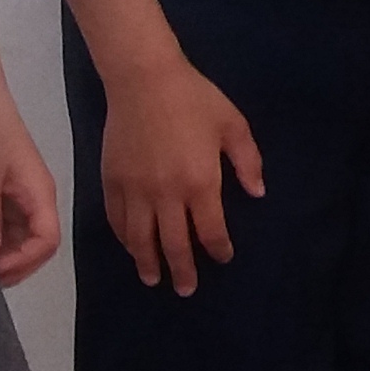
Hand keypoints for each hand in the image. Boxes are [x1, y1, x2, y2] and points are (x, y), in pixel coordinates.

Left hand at [0, 78, 63, 287]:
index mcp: (39, 193)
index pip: (48, 240)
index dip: (25, 261)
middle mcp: (35, 197)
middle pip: (37, 243)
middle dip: (15, 264)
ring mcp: (19, 193)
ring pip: (21, 235)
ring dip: (3, 254)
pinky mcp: (2, 187)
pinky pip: (5, 222)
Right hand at [96, 52, 258, 294]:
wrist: (144, 80)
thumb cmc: (194, 99)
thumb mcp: (233, 125)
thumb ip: (247, 162)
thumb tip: (257, 194)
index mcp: (200, 183)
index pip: (211, 231)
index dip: (218, 249)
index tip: (222, 259)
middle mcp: (166, 194)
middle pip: (174, 244)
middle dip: (183, 270)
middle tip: (186, 290)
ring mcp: (135, 190)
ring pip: (141, 239)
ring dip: (148, 263)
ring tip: (153, 279)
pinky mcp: (112, 182)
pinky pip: (117, 220)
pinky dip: (125, 239)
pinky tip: (132, 248)